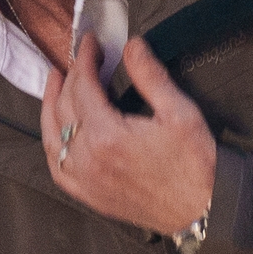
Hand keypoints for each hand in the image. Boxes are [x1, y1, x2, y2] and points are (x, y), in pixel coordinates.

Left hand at [42, 29, 217, 239]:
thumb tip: (131, 46)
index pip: (83, 86)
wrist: (202, 210)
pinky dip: (52, 143)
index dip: (84, 60)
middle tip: (79, 58)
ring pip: (52, 136)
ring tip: (56, 83)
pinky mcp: (88, 195)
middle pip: (64, 107)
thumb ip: (150, 76)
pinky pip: (57, 167)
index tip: (90, 43)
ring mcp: (84, 180)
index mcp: (107, 136)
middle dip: (70, 77)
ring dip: (50, 106)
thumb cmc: (195, 164)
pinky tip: (55, 131)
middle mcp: (88, 159)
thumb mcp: (179, 112)